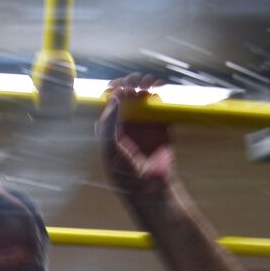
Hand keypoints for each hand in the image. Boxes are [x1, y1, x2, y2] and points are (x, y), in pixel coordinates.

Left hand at [96, 73, 175, 208]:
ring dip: (145, 84)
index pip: (109, 102)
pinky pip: (161, 105)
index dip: (113, 90)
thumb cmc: (125, 172)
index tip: (119, 87)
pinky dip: (161, 93)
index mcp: (110, 127)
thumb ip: (108, 125)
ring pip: (143, 96)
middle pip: (127, 95)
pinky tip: (160, 88)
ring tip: (148, 82)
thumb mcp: (110, 150)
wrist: (151, 187)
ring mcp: (144, 123)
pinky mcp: (161, 125)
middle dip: (130, 84)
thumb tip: (114, 98)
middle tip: (135, 83)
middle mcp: (127, 122)